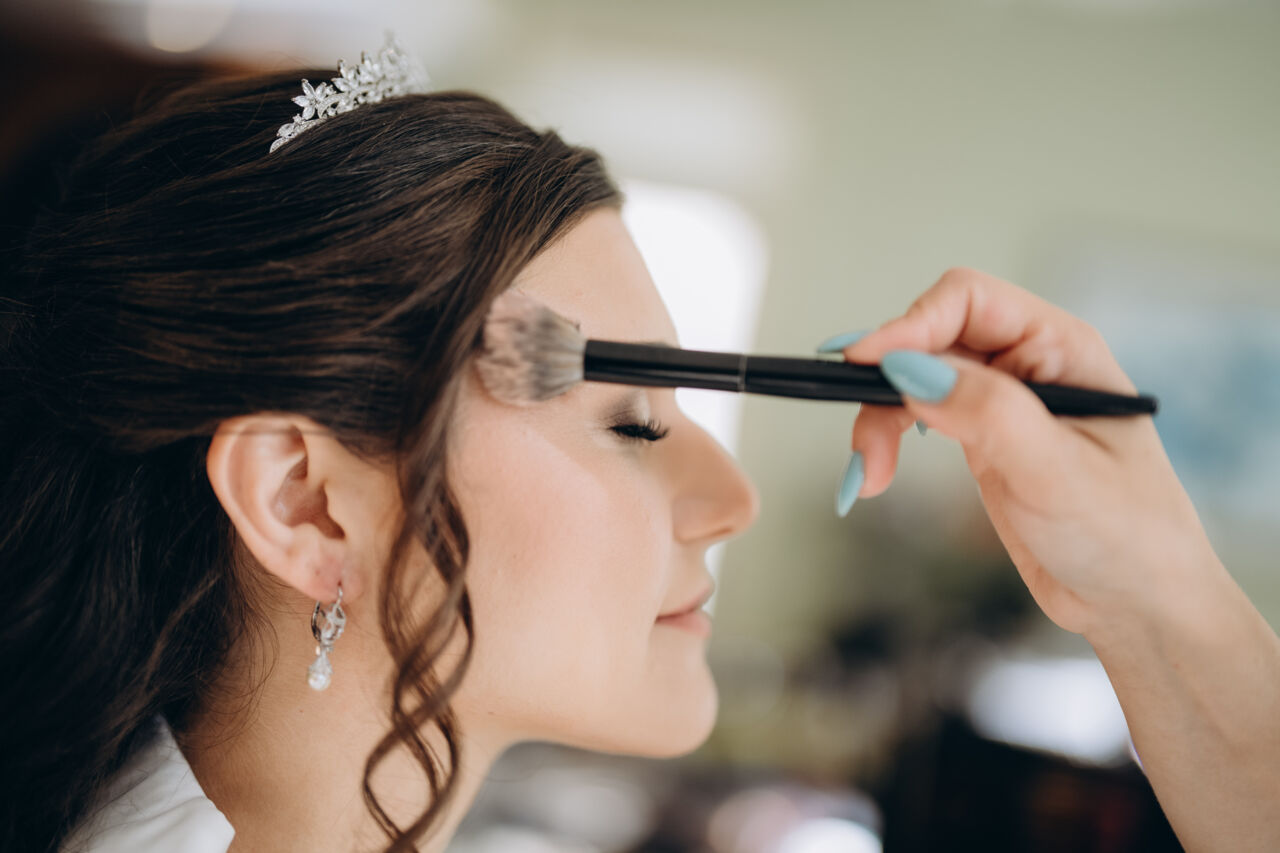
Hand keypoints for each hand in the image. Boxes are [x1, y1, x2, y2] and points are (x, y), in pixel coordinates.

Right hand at [827, 267, 1216, 635]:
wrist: (1136, 603)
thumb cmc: (1125, 536)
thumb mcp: (1055, 472)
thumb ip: (986, 413)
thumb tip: (908, 368)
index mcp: (1061, 347)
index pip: (968, 301)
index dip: (911, 324)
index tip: (864, 363)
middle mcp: (1028, 363)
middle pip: (928, 338)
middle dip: (885, 383)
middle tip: (866, 446)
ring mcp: (1001, 401)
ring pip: (911, 378)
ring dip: (878, 419)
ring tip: (867, 475)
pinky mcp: (979, 439)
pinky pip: (915, 417)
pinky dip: (884, 440)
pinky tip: (871, 478)